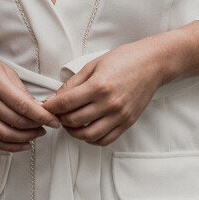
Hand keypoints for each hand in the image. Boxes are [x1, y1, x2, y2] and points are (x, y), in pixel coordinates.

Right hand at [0, 43, 60, 151]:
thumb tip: (38, 107)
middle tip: (48, 125)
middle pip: (17, 122)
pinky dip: (9, 147)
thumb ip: (21, 90)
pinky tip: (22, 144)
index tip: (55, 121)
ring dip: (26, 138)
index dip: (42, 116)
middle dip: (37, 127)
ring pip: (6, 135)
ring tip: (37, 134)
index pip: (24, 106)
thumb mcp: (4, 70)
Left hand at [42, 41, 166, 146]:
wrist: (152, 63)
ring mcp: (119, 115)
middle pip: (74, 121)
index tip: (46, 106)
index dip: (51, 107)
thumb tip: (57, 96)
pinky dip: (92, 139)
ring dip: (74, 132)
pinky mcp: (127, 122)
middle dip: (60, 119)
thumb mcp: (94, 64)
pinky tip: (86, 130)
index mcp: (98, 86)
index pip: (66, 103)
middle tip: (56, 113)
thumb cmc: (125, 59)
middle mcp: (109, 104)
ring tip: (70, 124)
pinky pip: (105, 139)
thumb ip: (74, 82)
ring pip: (88, 135)